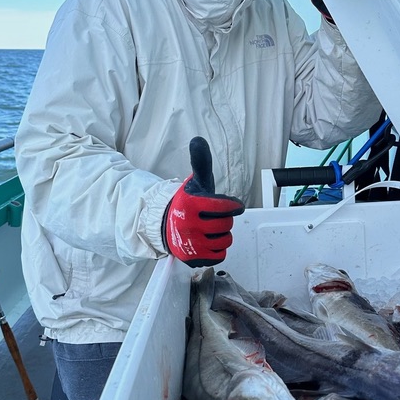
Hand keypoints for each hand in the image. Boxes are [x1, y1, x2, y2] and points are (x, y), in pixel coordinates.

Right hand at [163, 137, 244, 267]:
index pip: (226, 206)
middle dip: (224, 220)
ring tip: (209, 230)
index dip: (233, 205)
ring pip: (226, 240)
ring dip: (222, 235)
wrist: (166, 227)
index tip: (233, 205)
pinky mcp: (194, 259)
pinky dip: (217, 250)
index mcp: (191, 204)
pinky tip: (208, 242)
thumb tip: (198, 140)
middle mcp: (190, 225)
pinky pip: (220, 255)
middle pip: (227, 224)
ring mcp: (192, 244)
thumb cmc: (187, 203)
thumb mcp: (194, 182)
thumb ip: (200, 162)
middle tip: (213, 218)